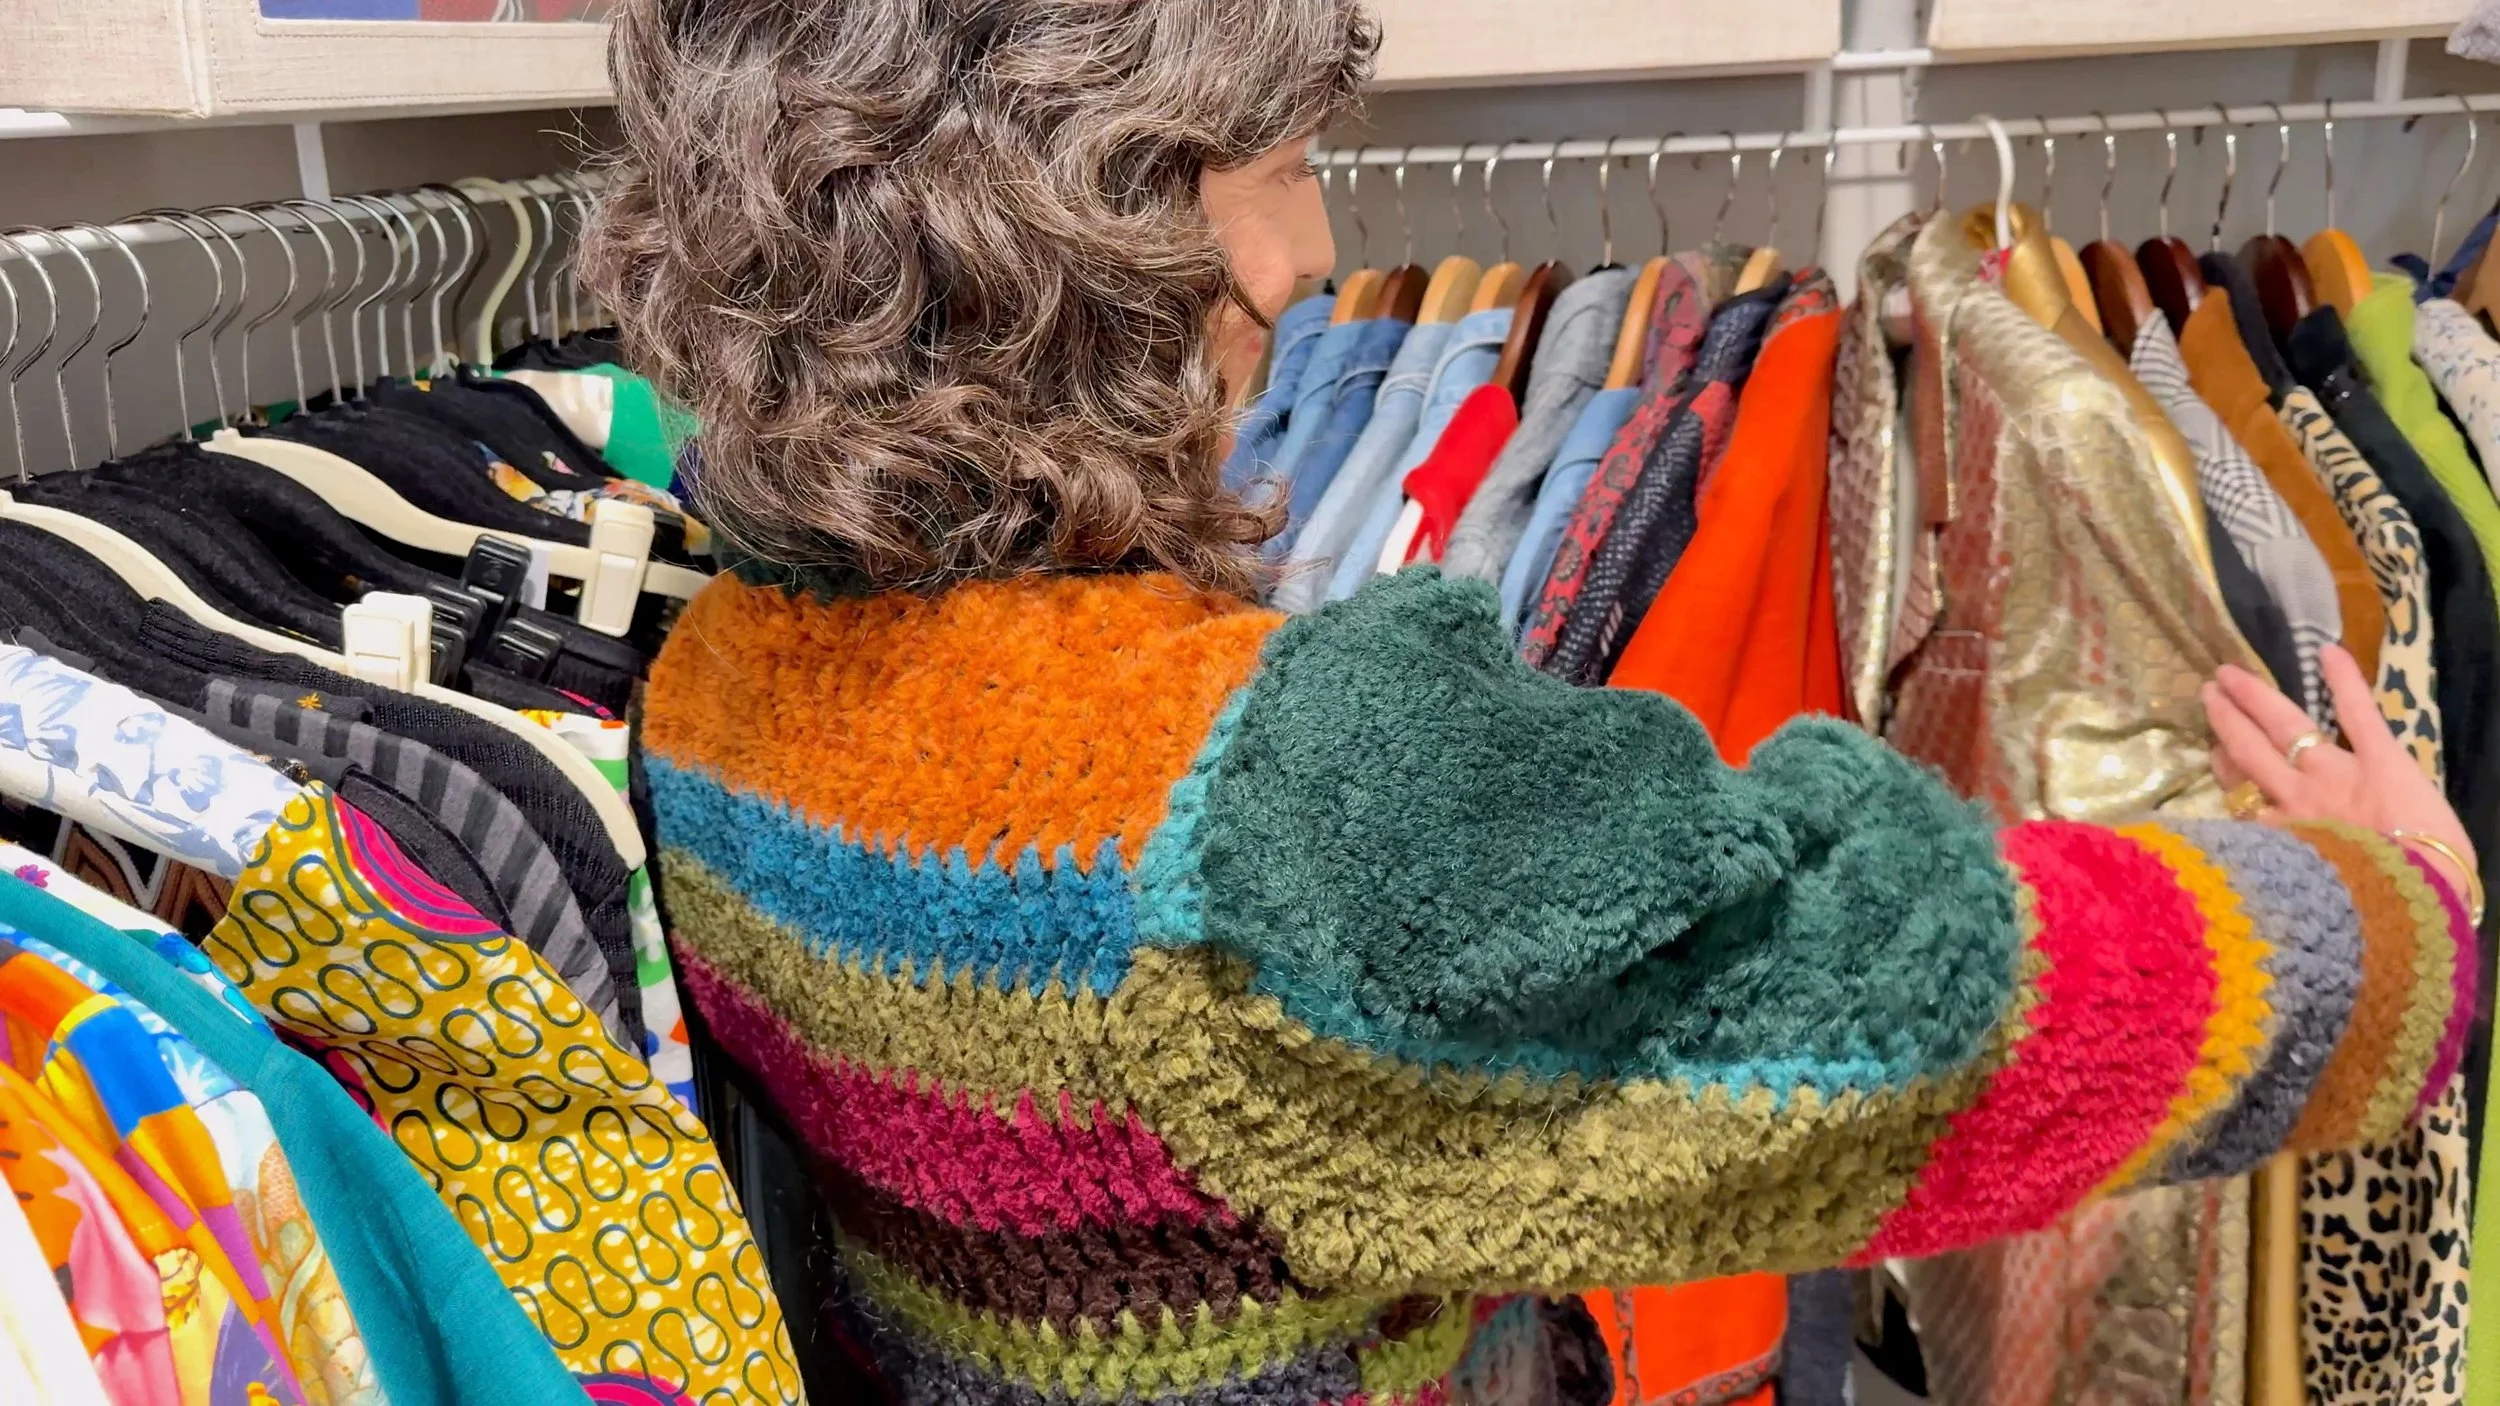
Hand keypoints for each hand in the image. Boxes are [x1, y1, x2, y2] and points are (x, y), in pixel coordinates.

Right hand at [2203, 645, 2475, 890]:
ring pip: (2286, 729)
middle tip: (2209, 690)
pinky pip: (2359, 715)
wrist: (2411, 902)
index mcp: (2280, 832)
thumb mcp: (2297, 898)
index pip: (2242, 796)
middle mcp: (2296, 798)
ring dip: (2259, 698)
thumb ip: (2270, 870)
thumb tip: (2233, 865)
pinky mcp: (2382, 759)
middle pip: (2251, 752)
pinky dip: (2346, 681)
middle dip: (2228, 720)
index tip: (2213, 752)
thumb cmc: (2361, 906)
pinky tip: (2329, 651)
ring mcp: (2335, 774)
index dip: (2226, 769)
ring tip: (2231, 676)